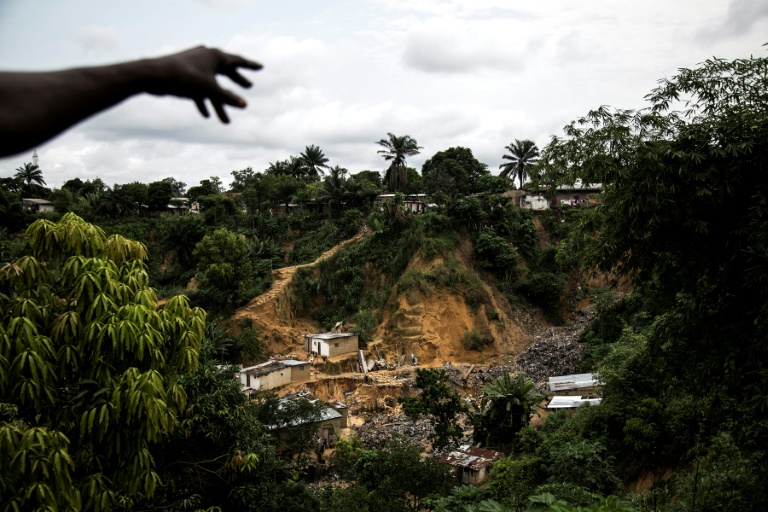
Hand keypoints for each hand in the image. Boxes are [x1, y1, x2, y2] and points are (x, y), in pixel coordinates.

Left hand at [145, 46, 261, 122]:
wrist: (154, 76)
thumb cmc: (183, 79)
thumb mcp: (209, 89)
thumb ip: (227, 98)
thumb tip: (244, 104)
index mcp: (214, 56)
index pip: (237, 61)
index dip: (250, 66)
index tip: (261, 67)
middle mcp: (205, 57)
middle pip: (226, 70)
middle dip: (237, 80)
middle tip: (249, 86)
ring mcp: (194, 65)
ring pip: (212, 84)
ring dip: (218, 102)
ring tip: (225, 120)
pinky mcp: (184, 74)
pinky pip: (198, 88)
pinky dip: (203, 100)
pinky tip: (205, 115)